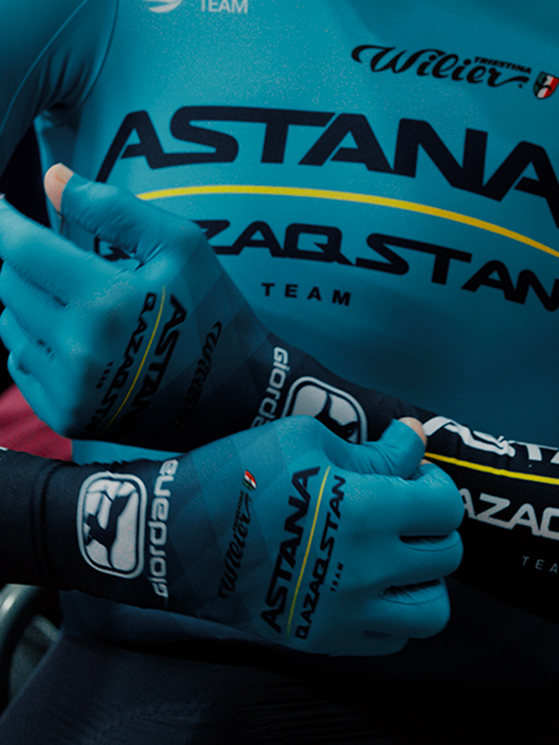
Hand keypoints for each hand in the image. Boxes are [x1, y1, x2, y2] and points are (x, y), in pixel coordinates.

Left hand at [0, 165, 263, 447]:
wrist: (236, 396)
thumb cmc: (214, 314)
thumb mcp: (182, 246)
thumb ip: (113, 208)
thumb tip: (51, 178)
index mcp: (107, 303)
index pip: (22, 249)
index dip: (3, 219)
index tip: (0, 203)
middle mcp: (79, 353)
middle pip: (10, 285)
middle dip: (29, 261)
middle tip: (69, 260)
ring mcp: (70, 392)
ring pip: (9, 325)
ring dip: (31, 302)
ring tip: (79, 302)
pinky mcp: (67, 417)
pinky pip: (20, 365)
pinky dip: (36, 342)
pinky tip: (77, 340)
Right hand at [61, 417, 461, 655]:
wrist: (175, 538)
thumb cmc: (236, 476)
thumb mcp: (303, 441)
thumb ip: (371, 449)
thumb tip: (415, 438)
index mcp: (367, 511)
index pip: (444, 505)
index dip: (433, 483)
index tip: (410, 474)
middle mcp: (367, 570)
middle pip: (445, 555)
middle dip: (430, 524)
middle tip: (400, 508)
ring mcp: (347, 613)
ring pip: (431, 611)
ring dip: (423, 578)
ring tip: (394, 556)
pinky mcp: (325, 640)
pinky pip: (392, 640)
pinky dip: (392, 613)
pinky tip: (365, 584)